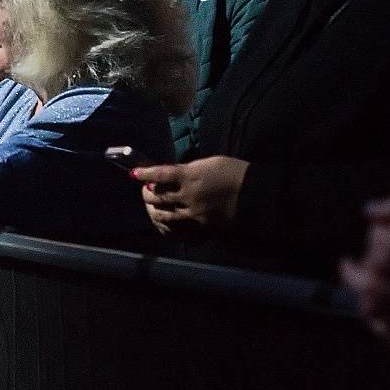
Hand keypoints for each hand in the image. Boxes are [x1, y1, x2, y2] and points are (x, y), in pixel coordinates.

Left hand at [133, 156, 249, 235]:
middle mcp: (187, 195)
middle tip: (145, 190)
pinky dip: (168, 224)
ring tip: (153, 206)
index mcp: (190, 176)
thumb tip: (175, 175)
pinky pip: (178, 227)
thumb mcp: (210, 162)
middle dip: (147, 193)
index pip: (160, 174)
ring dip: (155, 209)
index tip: (134, 173)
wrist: (254, 195)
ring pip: (164, 215)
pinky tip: (165, 222)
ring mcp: (193, 213)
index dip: (145, 174)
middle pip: (158, 196)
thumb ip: (190, 169)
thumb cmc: (235, 172)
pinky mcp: (200, 227)